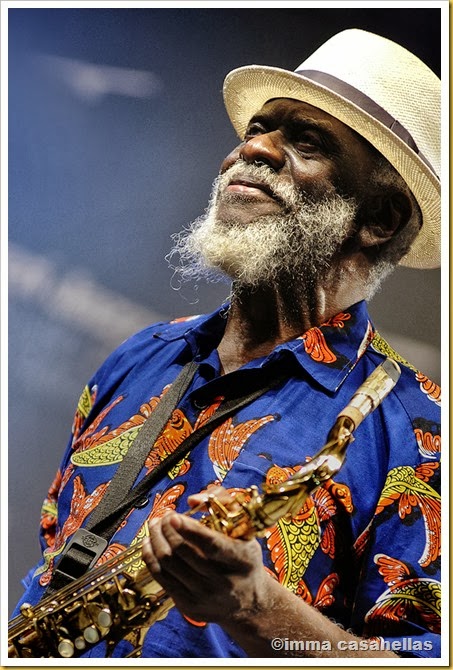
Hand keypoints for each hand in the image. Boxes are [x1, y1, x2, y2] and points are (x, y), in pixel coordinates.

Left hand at [142, 508, 268, 624]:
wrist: (247, 601)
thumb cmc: (243, 557)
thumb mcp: (245, 529)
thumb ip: (223, 503)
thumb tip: (193, 500)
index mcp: (241, 559)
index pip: (211, 545)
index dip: (190, 530)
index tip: (173, 516)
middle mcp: (223, 581)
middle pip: (184, 552)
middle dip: (167, 529)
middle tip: (165, 516)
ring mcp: (204, 595)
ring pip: (168, 564)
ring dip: (156, 539)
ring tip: (155, 525)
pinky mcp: (188, 605)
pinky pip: (161, 577)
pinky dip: (150, 557)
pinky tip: (149, 543)